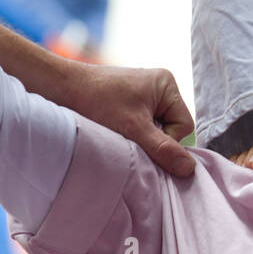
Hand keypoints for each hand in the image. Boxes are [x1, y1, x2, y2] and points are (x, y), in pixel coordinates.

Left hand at [60, 63, 195, 177]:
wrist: (62, 87)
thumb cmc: (97, 101)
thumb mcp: (133, 128)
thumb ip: (163, 149)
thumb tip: (190, 169)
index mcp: (167, 84)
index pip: (184, 126)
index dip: (166, 141)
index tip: (142, 143)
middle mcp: (159, 86)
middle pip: (171, 127)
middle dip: (153, 140)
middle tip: (130, 141)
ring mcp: (144, 93)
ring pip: (155, 128)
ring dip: (141, 138)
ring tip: (120, 135)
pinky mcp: (130, 101)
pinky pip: (142, 124)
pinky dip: (131, 132)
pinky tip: (116, 131)